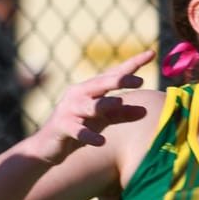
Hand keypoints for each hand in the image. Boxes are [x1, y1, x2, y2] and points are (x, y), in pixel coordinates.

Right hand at [29, 51, 153, 163]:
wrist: (46, 146)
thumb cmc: (77, 128)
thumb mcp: (101, 120)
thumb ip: (121, 114)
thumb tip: (145, 110)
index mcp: (91, 89)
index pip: (114, 73)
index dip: (132, 63)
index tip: (152, 53)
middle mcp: (79, 94)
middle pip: (101, 84)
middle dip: (119, 80)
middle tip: (140, 81)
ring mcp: (69, 109)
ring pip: (89, 105)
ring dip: (103, 104)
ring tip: (118, 103)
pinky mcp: (61, 126)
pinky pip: (76, 130)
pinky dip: (88, 135)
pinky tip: (100, 142)